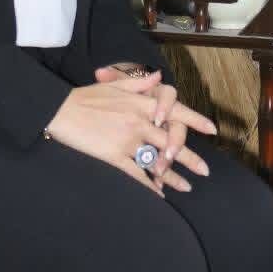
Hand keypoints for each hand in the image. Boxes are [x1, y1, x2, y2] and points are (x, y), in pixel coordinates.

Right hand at [93, 63, 215, 192]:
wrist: (60, 111)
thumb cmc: (85, 97)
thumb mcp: (113, 85)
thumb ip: (138, 82)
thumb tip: (158, 77)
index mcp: (140, 103)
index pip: (176, 111)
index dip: (196, 120)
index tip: (212, 130)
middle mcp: (139, 121)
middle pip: (171, 142)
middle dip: (191, 158)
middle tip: (205, 171)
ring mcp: (128, 140)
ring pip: (157, 161)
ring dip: (173, 177)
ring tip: (187, 187)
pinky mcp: (114, 156)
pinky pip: (137, 174)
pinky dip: (149, 187)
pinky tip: (158, 194)